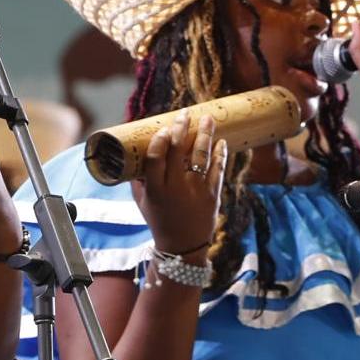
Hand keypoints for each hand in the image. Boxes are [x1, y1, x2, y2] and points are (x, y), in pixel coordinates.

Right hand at [130, 110, 225, 256]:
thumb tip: (140, 151)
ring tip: (207, 118)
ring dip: (205, 134)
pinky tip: (220, 141)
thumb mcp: (143, 202)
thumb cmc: (159, 220)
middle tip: (185, 114)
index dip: (160, 140)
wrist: (183, 246)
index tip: (163, 128)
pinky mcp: (212, 194)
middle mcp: (175, 188)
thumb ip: (140, 179)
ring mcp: (196, 190)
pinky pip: (217, 169)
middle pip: (178, 151)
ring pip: (201, 156)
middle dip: (182, 128)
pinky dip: (219, 153)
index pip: (155, 158)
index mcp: (155, 190)